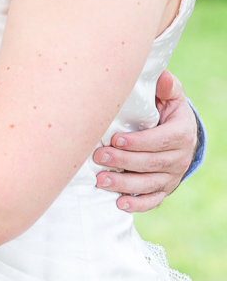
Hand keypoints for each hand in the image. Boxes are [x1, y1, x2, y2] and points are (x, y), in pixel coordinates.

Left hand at [92, 70, 197, 211]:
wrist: (179, 136)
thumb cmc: (167, 112)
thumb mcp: (171, 98)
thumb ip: (166, 88)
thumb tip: (163, 76)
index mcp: (181, 133)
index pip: (161, 140)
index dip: (139, 142)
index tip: (115, 139)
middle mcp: (179, 158)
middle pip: (151, 163)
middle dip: (124, 161)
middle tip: (99, 157)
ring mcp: (172, 176)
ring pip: (149, 184)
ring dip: (124, 184)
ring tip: (100, 180)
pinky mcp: (164, 189)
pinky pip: (153, 200)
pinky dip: (137, 204)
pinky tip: (119, 203)